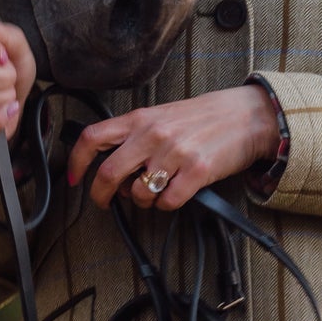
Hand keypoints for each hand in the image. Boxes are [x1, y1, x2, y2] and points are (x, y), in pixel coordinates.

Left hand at [66, 86, 279, 212]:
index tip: (74, 179)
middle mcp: (153, 135)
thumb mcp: (163, 116)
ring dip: (142, 200)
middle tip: (105, 201)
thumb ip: (135, 136)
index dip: (76, 162)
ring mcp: (175, 153)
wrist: (247, 116)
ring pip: (137, 193)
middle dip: (100, 195)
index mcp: (141, 119)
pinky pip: (166, 203)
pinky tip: (177, 191)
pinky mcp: (196, 172)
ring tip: (156, 189)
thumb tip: (111, 168)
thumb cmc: (204, 117)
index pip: (93, 138)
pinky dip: (167, 204)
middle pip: (108, 173)